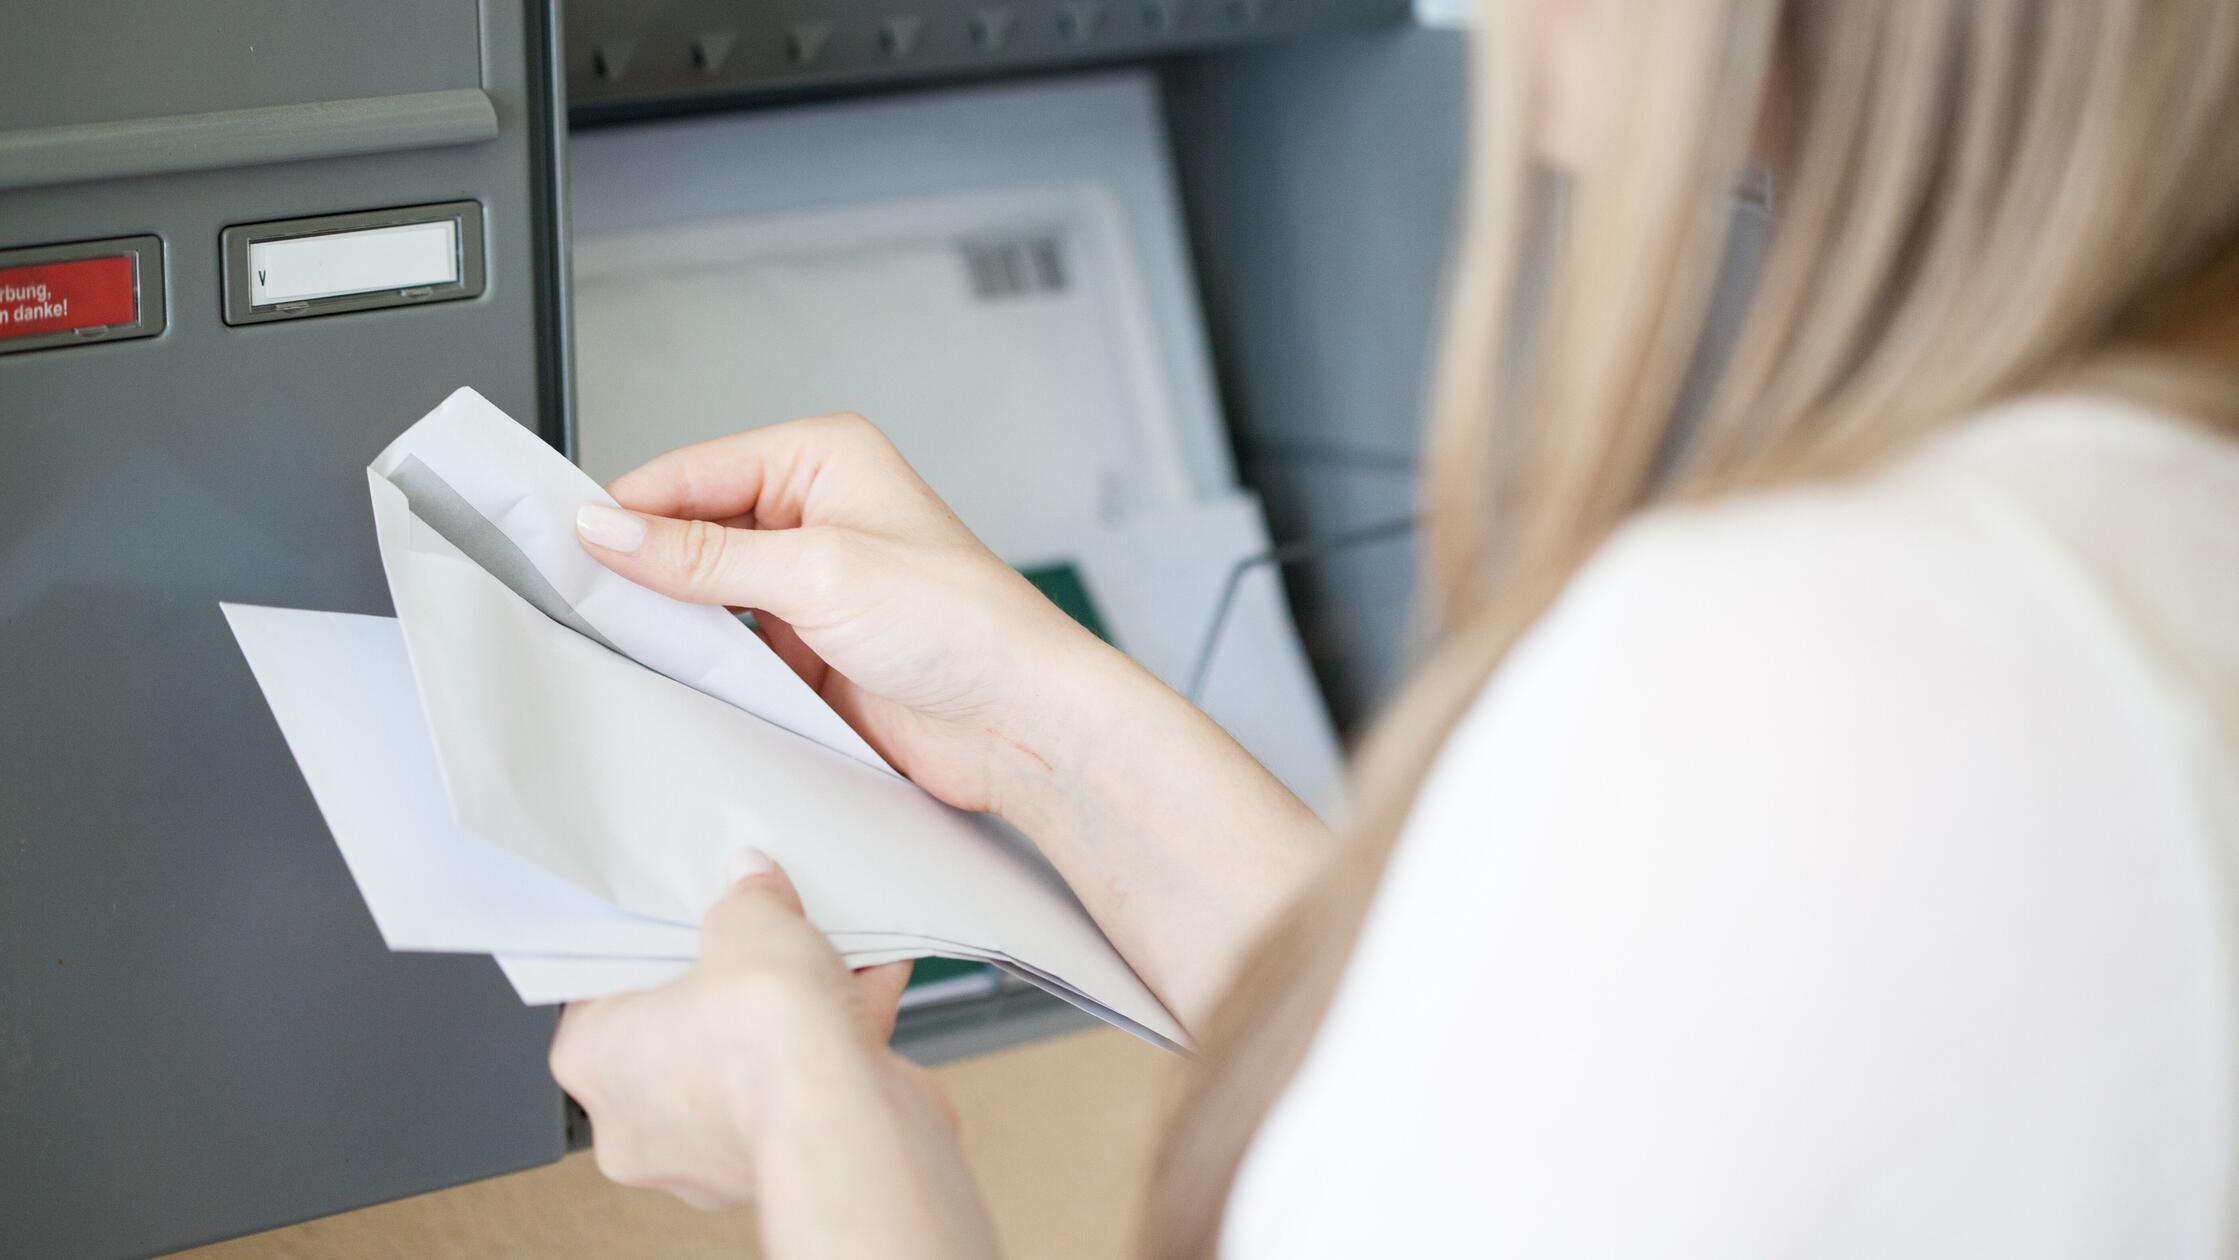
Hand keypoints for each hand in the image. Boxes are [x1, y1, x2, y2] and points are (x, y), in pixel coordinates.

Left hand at [549, 849, 965, 1218]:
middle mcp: (641, 1122)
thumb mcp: (750, 922)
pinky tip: (874, 981)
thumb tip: (752, 882)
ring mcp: (710, 1153)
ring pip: (751, 1058)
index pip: (608, 987)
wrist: (846, 1121)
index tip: (693, 915)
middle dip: (737, 976)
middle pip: (687, 1024)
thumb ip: (747, 898)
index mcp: (596, 1060)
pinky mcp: (783, 1161)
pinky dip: (837, 1037)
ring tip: (836, 949)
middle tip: (768, 930)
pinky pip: (802, 1085)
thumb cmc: (763, 1042)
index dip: (659, 942)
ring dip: (796, 1005)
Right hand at [574, 413, 1122, 815]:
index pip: (693, 471)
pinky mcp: (807, 653)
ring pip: (703, 596)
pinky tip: (673, 682)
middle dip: (645, 569)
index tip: (567, 546)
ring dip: (672, 623)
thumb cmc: (963, 623)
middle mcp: (814, 514)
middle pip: (691, 532)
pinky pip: (728, 651)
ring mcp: (808, 587)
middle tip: (584, 603)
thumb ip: (704, 556)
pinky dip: (700, 667)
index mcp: (822, 459)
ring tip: (624, 645)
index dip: (629, 508)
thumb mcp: (819, 573)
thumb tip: (611, 529)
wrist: (1018, 723)